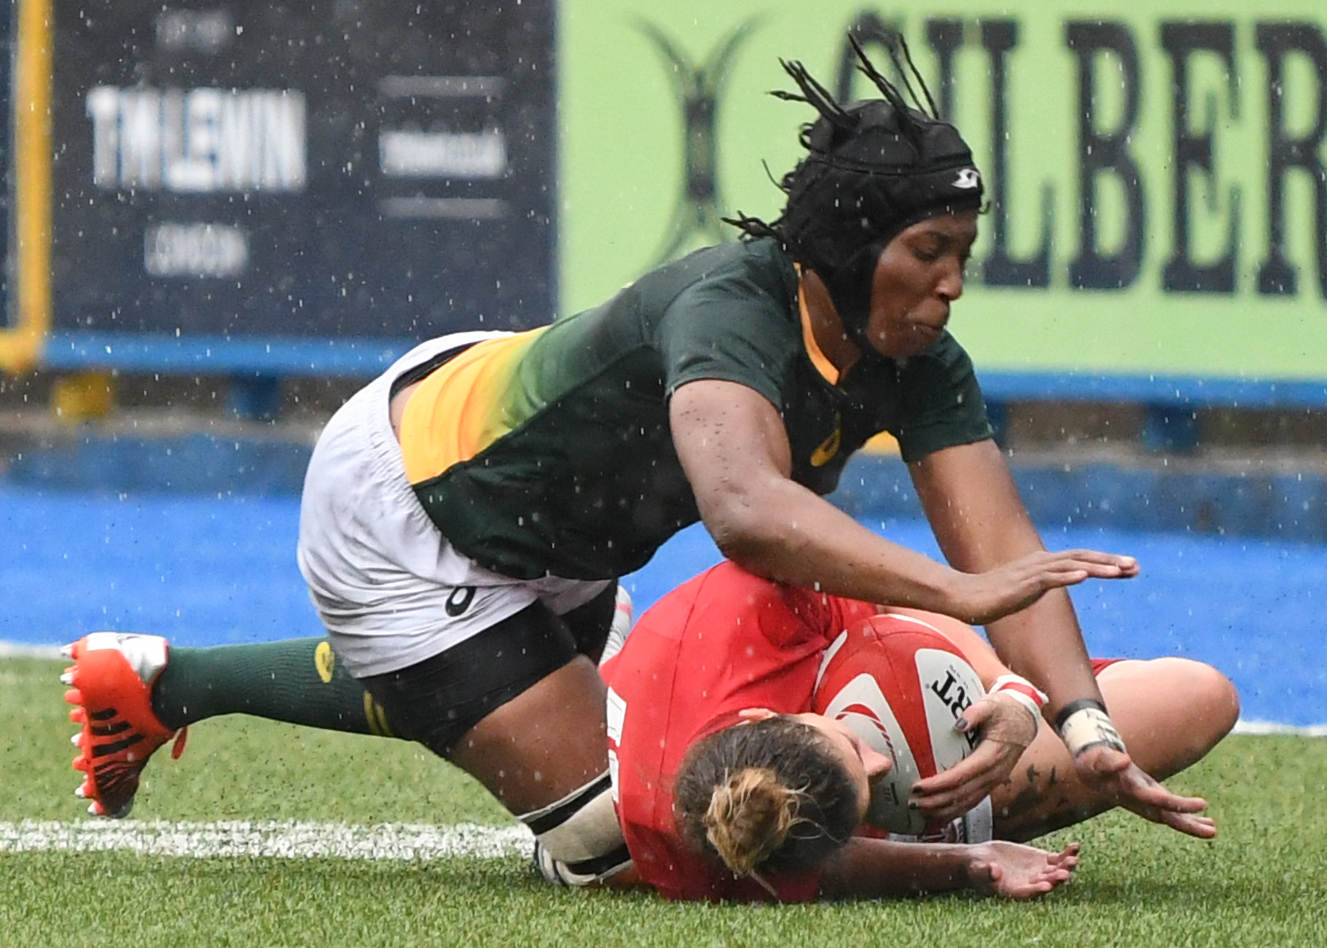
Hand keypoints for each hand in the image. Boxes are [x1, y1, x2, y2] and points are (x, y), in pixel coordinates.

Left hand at [910, 692, 1037, 822]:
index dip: (940, 784)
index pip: (962, 775)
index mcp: (991, 756)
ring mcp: (994, 780)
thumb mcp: (991, 704)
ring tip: (921, 812)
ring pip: (968, 802)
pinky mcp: (992, 782)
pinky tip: (940, 815)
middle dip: (936, 801)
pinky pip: (973, 801)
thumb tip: (959, 724)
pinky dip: (956, 811)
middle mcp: (993, 773)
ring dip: (944, 810)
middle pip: (962, 794)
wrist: (1025, 718)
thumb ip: (975, 712)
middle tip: (913, 803)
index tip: (919, 786)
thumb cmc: (1005, 710)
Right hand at [948, 549, 1138, 624]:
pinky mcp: (1022, 584)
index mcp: (1043, 564)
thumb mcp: (1025, 590)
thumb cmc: (992, 598)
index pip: (1081, 559)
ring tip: (1121, 570)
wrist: (965, 598)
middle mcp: (1040, 563)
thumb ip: (1044, 585)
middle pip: (1082, 557)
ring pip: (1071, 565)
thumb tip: (1058, 586)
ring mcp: (1031, 572)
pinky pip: (1049, 579)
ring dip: (1098, 567)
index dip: (1107, 562)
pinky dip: (1068, 576)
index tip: (1131, 568)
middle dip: (1111, 561)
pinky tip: (1085, 576)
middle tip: (1136, 566)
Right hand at [967, 841, 1079, 898]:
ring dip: (1066, 867)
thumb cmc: (977, 868)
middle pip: (1047, 883)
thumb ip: (987, 872)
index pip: (1028, 892)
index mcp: (1015, 891)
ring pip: (1056, 871)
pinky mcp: (1042, 860)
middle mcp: (1030, 884)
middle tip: (1064, 873)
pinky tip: (1076, 846)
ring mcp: (1039, 872)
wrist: (982, 859)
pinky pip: (1058, 859)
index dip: (1037, 889)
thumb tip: (995, 872)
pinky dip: (1067, 854)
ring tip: (1073, 859)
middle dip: (1055, 878)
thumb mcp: (978, 870)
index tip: (1046, 886)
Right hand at [1073, 745, 1215, 838]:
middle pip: (1166, 816)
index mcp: (1128, 792)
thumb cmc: (1092, 761)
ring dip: (1192, 824)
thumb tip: (1125, 761)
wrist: (1088, 768)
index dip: (1170, 802)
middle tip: (1211, 831)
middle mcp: (1140, 801)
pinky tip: (1205, 819)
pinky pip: (1172, 809)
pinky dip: (1188, 814)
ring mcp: (1146, 801)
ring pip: (1171, 817)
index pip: (1152, 799)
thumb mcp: (1096, 759)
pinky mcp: (1151, 796)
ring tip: (1213, 830)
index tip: (1197, 802)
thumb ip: (1108, 761)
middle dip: (1187, 824)